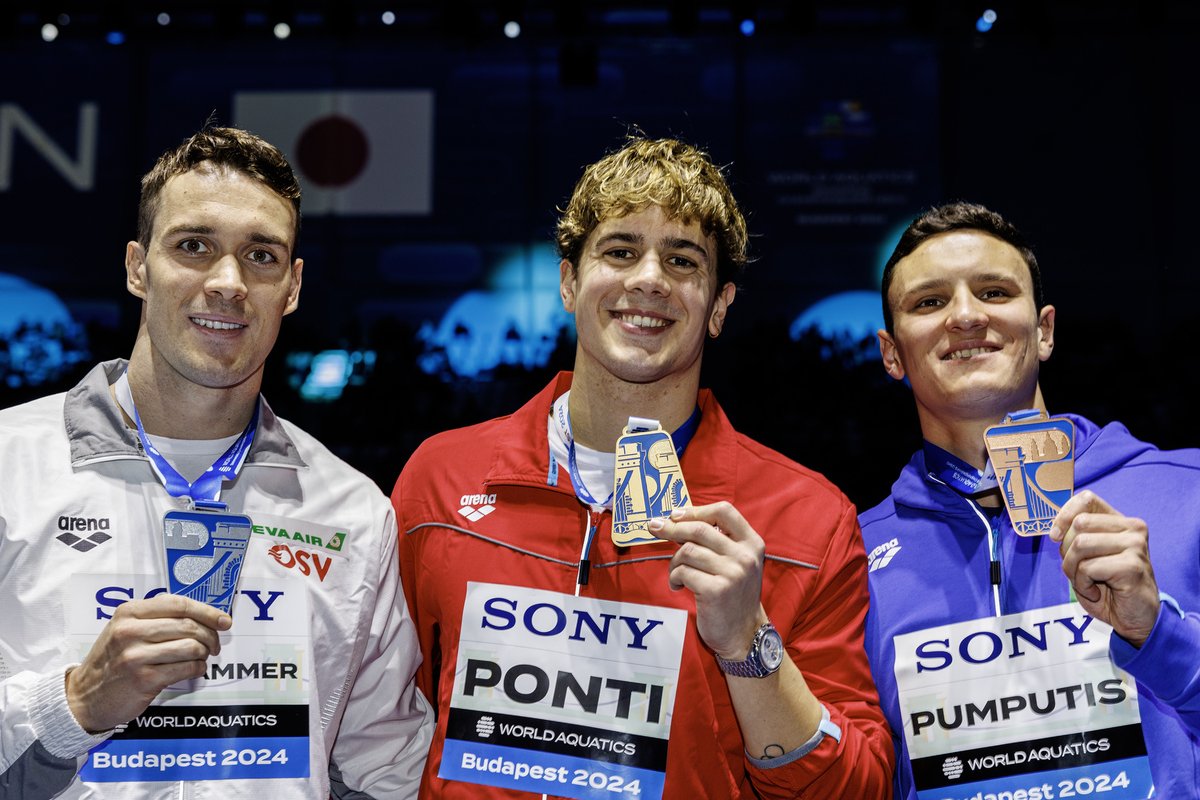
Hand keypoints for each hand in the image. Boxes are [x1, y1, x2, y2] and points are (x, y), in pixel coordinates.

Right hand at [67, 595, 231, 732]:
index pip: (179, 604)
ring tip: (201, 658)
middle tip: (214, 645)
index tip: (224, 620)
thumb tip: (205, 615)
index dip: (208, 611)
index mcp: (129, 612)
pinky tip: (194, 670)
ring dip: (204, 654)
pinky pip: (187, 668)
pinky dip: (198, 669)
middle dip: (210, 636)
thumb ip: (157, 617)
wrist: (84, 696)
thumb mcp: (125, 629)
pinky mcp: (144, 679)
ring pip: (192, 646)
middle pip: (189, 625)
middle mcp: (130, 631)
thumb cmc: (112, 660)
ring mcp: (136, 656)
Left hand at [647, 501, 765, 659]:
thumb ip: (716, 542)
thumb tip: (675, 520)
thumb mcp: (735, 563)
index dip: (696, 510)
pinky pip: (682, 572)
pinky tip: (678, 586)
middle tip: (655, 527)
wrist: (744, 633)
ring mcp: (732, 573)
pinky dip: (674, 578)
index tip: (675, 515)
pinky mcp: (716, 590)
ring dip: (674, 562)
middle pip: (699, 529)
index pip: (724, 511)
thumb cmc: (733, 595)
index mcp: (752, 543)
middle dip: (672, 528)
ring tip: (676, 574)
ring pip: (687, 551)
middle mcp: (745, 556)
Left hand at [1049, 490, 1159, 646]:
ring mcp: (1135, 546)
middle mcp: (1132, 529)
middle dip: (1067, 552)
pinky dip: (1083, 584)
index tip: (1055, 536)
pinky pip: (1088, 568)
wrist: (1135, 619)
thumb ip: (1075, 537)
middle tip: (1078, 571)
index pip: (1087, 499)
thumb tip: (1055, 530)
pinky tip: (1097, 592)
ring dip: (1073, 570)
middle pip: (1078, 525)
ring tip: (1087, 582)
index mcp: (1120, 522)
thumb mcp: (1087, 557)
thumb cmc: (1108, 587)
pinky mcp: (1132, 566)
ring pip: (1080, 545)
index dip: (1064, 515)